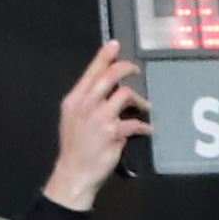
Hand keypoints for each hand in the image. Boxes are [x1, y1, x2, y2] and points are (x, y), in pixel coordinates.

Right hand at [40, 41, 150, 210]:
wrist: (74, 174)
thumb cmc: (75, 149)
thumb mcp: (72, 119)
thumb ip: (85, 102)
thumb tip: (105, 90)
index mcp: (75, 100)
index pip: (91, 72)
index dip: (104, 56)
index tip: (114, 45)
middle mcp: (86, 106)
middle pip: (110, 77)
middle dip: (126, 68)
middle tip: (135, 70)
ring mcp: (100, 119)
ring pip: (125, 95)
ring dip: (139, 101)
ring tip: (144, 107)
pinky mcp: (113, 133)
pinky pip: (135, 123)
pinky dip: (144, 126)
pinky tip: (146, 130)